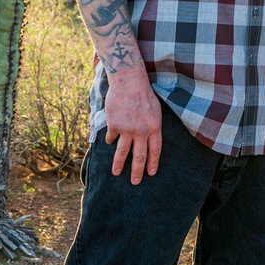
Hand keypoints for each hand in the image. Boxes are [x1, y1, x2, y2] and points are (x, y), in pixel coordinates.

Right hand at [104, 69, 162, 183]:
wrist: (128, 82)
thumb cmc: (144, 94)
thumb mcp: (155, 111)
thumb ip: (152, 126)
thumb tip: (148, 139)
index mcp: (154, 128)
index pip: (155, 151)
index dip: (152, 163)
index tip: (150, 173)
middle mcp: (141, 132)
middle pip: (139, 156)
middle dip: (137, 171)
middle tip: (135, 182)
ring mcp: (127, 130)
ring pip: (122, 152)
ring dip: (119, 165)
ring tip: (116, 173)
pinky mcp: (114, 126)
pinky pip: (111, 138)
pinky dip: (110, 140)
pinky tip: (109, 142)